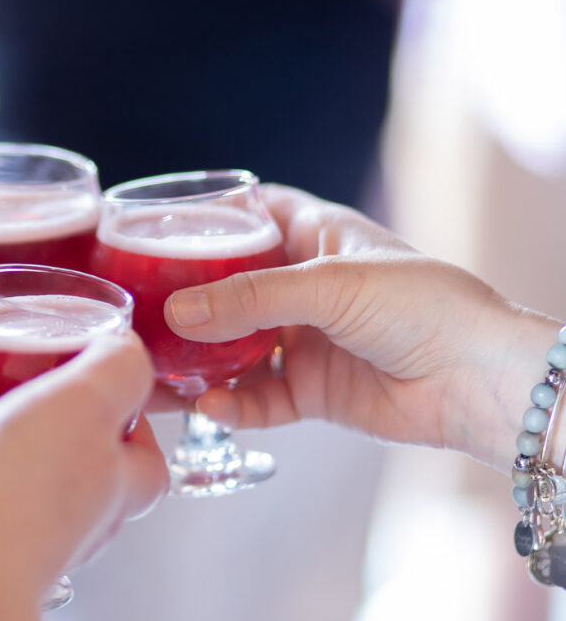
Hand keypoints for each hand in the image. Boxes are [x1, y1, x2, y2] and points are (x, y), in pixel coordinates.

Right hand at [0, 334, 166, 620]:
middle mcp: (54, 505)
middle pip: (58, 443)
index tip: (113, 376)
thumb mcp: (91, 405)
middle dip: (43, 396)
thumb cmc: (27, 496)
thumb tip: (128, 346)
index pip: (141, 461)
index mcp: (108, 488)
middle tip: (28, 348)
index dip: (135, 420)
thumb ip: (120, 369)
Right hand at [164, 185, 561, 471]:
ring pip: (238, 348)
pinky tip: (211, 407)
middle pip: (234, 288)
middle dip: (191, 301)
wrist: (475, 380)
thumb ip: (251, 299)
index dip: (215, 216)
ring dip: (202, 362)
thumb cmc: (422, 305)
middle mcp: (307, 287)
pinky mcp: (312, 390)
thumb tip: (178, 313)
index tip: (165, 226)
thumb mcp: (330, 285)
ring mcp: (307, 340)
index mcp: (318, 237)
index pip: (258, 213)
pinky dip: (234, 406)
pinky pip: (260, 399)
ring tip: (161, 372)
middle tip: (145, 312)